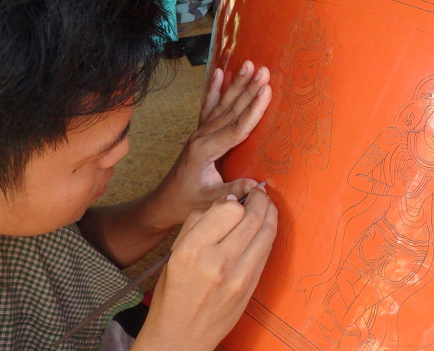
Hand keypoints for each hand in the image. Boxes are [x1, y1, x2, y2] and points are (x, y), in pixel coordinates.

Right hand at [123, 188, 276, 350]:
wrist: (181, 336)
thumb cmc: (173, 293)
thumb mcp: (174, 253)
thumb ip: (197, 224)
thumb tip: (225, 203)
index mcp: (192, 250)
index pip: (229, 209)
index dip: (234, 200)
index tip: (234, 198)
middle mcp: (218, 262)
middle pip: (252, 217)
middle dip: (259, 200)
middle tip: (259, 193)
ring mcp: (239, 276)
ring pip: (266, 233)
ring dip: (269, 214)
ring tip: (266, 205)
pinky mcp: (251, 287)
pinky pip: (266, 252)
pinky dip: (267, 235)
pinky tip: (264, 228)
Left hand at [146, 61, 271, 228]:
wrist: (166, 201)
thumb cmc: (188, 202)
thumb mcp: (210, 202)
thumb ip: (232, 192)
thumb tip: (257, 186)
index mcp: (206, 151)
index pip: (236, 128)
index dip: (253, 110)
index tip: (267, 91)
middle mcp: (202, 137)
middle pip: (231, 110)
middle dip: (249, 89)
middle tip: (264, 70)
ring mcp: (200, 133)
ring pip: (222, 105)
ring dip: (237, 84)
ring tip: (250, 65)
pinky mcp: (199, 133)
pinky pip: (208, 107)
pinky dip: (214, 89)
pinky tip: (219, 73)